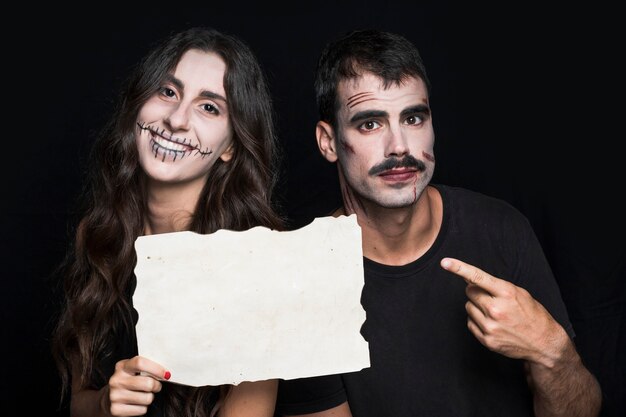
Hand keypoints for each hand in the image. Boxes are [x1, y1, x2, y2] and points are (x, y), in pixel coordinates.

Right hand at [107, 355, 170, 415]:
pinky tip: (136, 403)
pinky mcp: (116, 409)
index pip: (140, 363)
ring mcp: (115, 395)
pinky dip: (143, 408)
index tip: (166, 374)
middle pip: (147, 383)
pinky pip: (141, 410)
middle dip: (156, 386)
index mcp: (122, 366)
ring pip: (147, 398)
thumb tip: (166, 373)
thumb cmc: (127, 381)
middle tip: (155, 386)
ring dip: (149, 397)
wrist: (108, 398)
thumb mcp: (133, 370)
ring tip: (143, 395)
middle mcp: (116, 380)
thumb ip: (146, 368)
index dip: (156, 369)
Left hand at [440, 257, 567, 365]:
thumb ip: (495, 285)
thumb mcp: (519, 293)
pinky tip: (492, 323)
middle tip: (490, 297)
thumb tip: (470, 280)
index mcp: (507, 294)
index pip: (478, 277)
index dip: (459, 268)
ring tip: (494, 312)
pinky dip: (477, 320)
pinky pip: (470, 323)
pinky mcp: (487, 340)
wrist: (544, 343)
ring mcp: (491, 326)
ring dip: (477, 306)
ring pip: (468, 307)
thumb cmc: (532, 314)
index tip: (445, 262)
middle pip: (470, 292)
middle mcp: (497, 310)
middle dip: (476, 291)